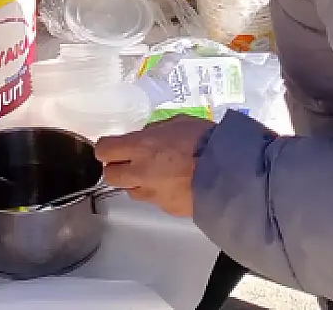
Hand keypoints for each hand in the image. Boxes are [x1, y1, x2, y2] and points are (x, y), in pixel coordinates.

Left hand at [95, 115, 214, 218]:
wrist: (228, 174)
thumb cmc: (204, 141)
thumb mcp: (178, 122)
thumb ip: (156, 130)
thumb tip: (146, 136)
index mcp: (140, 147)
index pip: (104, 150)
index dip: (106, 148)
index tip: (113, 147)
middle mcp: (139, 172)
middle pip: (110, 176)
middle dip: (116, 168)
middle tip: (130, 162)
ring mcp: (152, 194)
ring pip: (130, 191)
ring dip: (136, 183)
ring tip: (156, 175)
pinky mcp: (166, 208)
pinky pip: (153, 200)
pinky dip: (158, 193)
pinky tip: (175, 185)